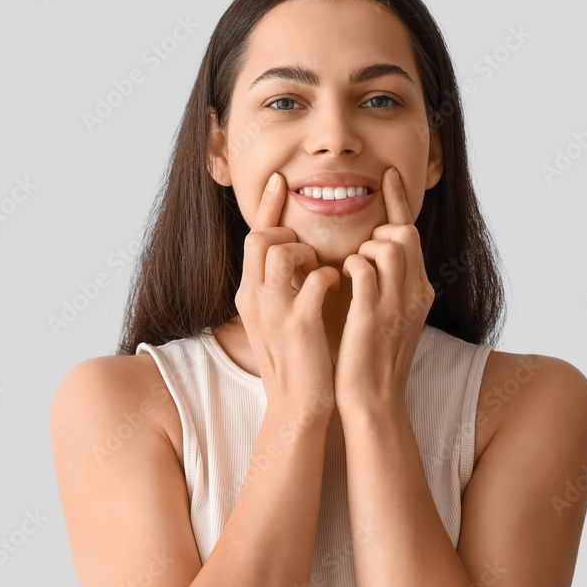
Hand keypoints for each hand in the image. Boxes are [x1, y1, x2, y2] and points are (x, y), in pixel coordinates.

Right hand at [235, 171, 341, 416]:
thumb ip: (280, 285)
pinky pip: (315, 278)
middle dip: (287, 232)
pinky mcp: (299, 323)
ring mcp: (274, 310)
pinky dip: (330, 275)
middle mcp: (253, 298)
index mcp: (249, 294)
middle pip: (259, 237)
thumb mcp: (276, 317)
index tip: (281, 180)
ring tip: (323, 269)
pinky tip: (338, 287)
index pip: (252, 238)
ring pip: (282, 252)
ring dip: (309, 253)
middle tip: (308, 247)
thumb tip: (296, 254)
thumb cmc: (297, 360)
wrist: (298, 406)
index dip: (266, 205)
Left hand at [332, 166, 434, 413]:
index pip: (412, 234)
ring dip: (361, 249)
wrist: (372, 403)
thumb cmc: (368, 359)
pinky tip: (340, 281)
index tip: (387, 174)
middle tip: (357, 253)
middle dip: (377, 232)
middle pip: (404, 233)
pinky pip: (362, 267)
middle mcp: (415, 293)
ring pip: (387, 245)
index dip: (399, 200)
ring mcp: (397, 304)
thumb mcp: (384, 315)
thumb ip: (382, 284)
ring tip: (348, 273)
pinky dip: (349, 266)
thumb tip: (366, 254)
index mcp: (419, 291)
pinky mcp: (374, 316)